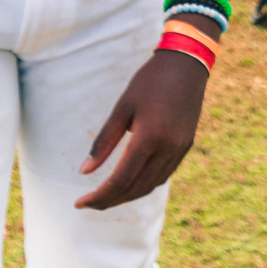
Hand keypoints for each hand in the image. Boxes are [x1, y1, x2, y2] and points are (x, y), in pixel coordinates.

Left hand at [75, 50, 210, 209]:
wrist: (187, 63)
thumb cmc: (150, 82)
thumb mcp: (122, 108)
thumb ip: (103, 141)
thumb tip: (84, 172)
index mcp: (150, 138)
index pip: (121, 180)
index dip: (99, 196)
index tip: (79, 203)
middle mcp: (168, 148)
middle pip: (136, 188)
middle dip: (111, 200)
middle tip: (89, 203)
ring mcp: (180, 148)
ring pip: (151, 185)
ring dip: (128, 195)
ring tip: (107, 196)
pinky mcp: (186, 145)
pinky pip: (164, 174)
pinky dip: (144, 183)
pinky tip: (131, 181)